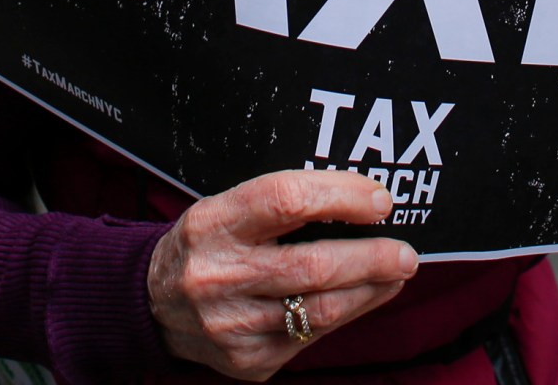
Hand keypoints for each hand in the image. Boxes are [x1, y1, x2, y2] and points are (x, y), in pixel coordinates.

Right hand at [147, 171, 418, 379]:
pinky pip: (311, 338)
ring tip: (396, 273)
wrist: (151, 304)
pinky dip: (345, 315)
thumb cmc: (208, 245)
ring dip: (370, 290)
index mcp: (212, 224)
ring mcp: (232, 326)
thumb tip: (364, 202)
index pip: (286, 200)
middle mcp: (218, 277)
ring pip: (320, 310)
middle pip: (313, 265)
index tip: (379, 199)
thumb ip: (284, 205)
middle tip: (405, 251)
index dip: (341, 196)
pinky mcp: (246, 361)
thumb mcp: (226, 208)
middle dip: (372, 257)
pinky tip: (361, 298)